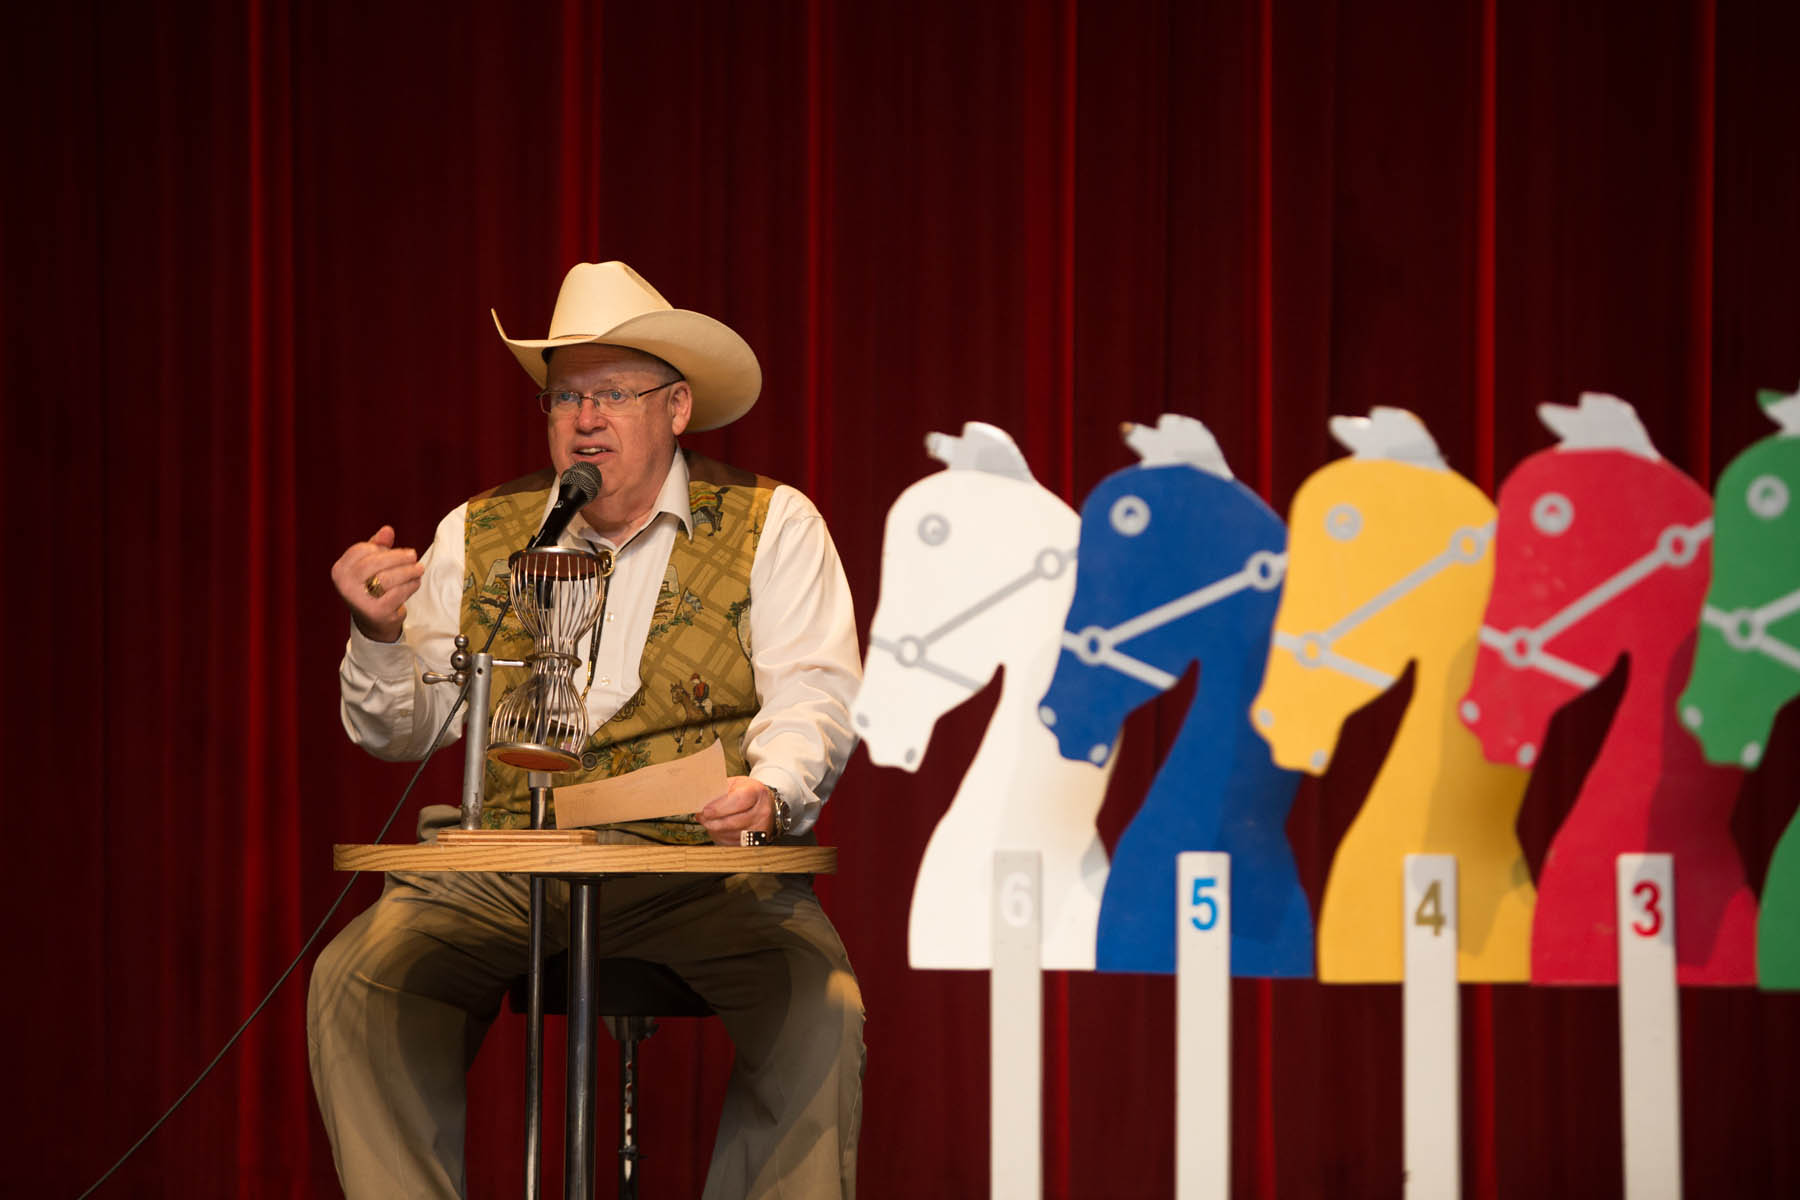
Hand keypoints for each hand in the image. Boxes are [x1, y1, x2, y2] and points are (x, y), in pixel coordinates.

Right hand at [331, 525, 424, 642]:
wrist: (374, 621)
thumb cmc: (372, 585)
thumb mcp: (372, 563)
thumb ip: (378, 546)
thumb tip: (387, 530)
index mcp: (340, 570)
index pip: (361, 550)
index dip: (381, 548)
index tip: (394, 550)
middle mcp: (345, 586)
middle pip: (374, 563)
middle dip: (398, 557)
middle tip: (413, 555)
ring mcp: (359, 600)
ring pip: (387, 578)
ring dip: (408, 571)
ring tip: (419, 569)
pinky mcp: (377, 612)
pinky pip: (398, 593)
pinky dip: (410, 586)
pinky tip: (415, 582)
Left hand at [698, 776, 775, 845]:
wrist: (764, 805)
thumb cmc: (746, 792)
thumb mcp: (736, 784)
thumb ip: (720, 790)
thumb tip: (700, 799)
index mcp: (757, 792)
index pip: (739, 801)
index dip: (720, 808)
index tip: (705, 810)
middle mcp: (762, 812)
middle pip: (732, 822)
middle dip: (712, 821)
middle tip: (700, 817)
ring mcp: (760, 829)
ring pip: (730, 834)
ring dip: (714, 830)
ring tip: (707, 822)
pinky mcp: (755, 842)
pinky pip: (732, 843)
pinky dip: (720, 837)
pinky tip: (717, 829)